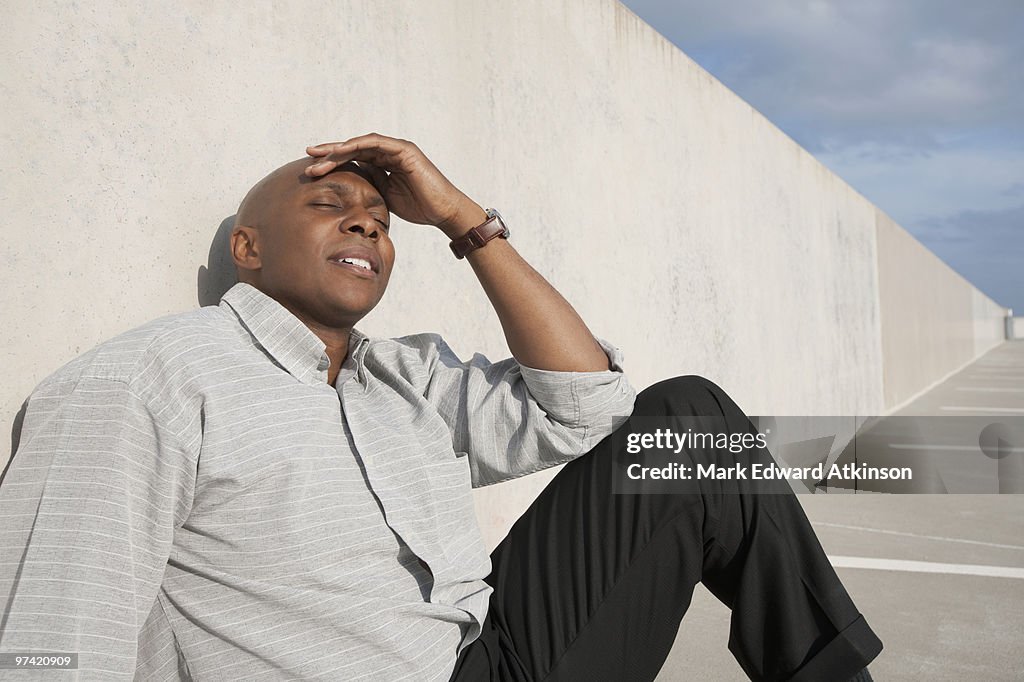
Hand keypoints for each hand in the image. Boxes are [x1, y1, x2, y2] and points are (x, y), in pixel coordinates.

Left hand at [305, 133, 484, 237]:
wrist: (443, 211)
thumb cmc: (419, 208)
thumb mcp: (385, 198)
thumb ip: (369, 187)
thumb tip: (348, 188)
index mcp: (384, 163)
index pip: (353, 158)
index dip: (333, 162)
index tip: (312, 169)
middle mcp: (389, 152)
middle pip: (353, 148)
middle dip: (329, 153)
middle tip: (308, 158)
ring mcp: (396, 149)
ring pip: (360, 143)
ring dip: (338, 149)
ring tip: (318, 156)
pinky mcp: (404, 149)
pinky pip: (376, 143)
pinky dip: (357, 145)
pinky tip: (340, 150)